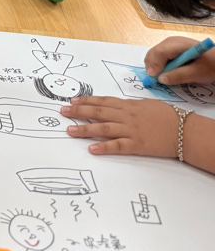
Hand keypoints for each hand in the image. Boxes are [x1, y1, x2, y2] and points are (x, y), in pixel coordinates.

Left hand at [62, 96, 178, 158]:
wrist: (186, 131)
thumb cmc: (169, 117)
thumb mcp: (147, 105)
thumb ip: (131, 106)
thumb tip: (118, 105)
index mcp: (129, 106)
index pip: (103, 101)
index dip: (87, 101)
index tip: (73, 101)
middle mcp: (127, 116)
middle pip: (98, 112)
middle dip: (78, 111)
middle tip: (63, 111)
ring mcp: (131, 131)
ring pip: (103, 128)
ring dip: (84, 129)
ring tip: (69, 130)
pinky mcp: (137, 145)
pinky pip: (117, 146)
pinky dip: (104, 147)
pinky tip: (91, 149)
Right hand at [145, 36, 214, 84]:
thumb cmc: (211, 65)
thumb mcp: (197, 73)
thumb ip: (179, 76)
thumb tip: (160, 79)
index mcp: (178, 44)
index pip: (160, 52)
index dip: (154, 65)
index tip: (154, 79)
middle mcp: (170, 41)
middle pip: (153, 53)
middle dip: (152, 67)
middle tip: (156, 81)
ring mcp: (170, 44)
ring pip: (154, 55)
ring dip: (155, 67)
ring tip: (164, 77)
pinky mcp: (171, 49)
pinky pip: (159, 57)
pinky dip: (159, 66)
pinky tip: (168, 72)